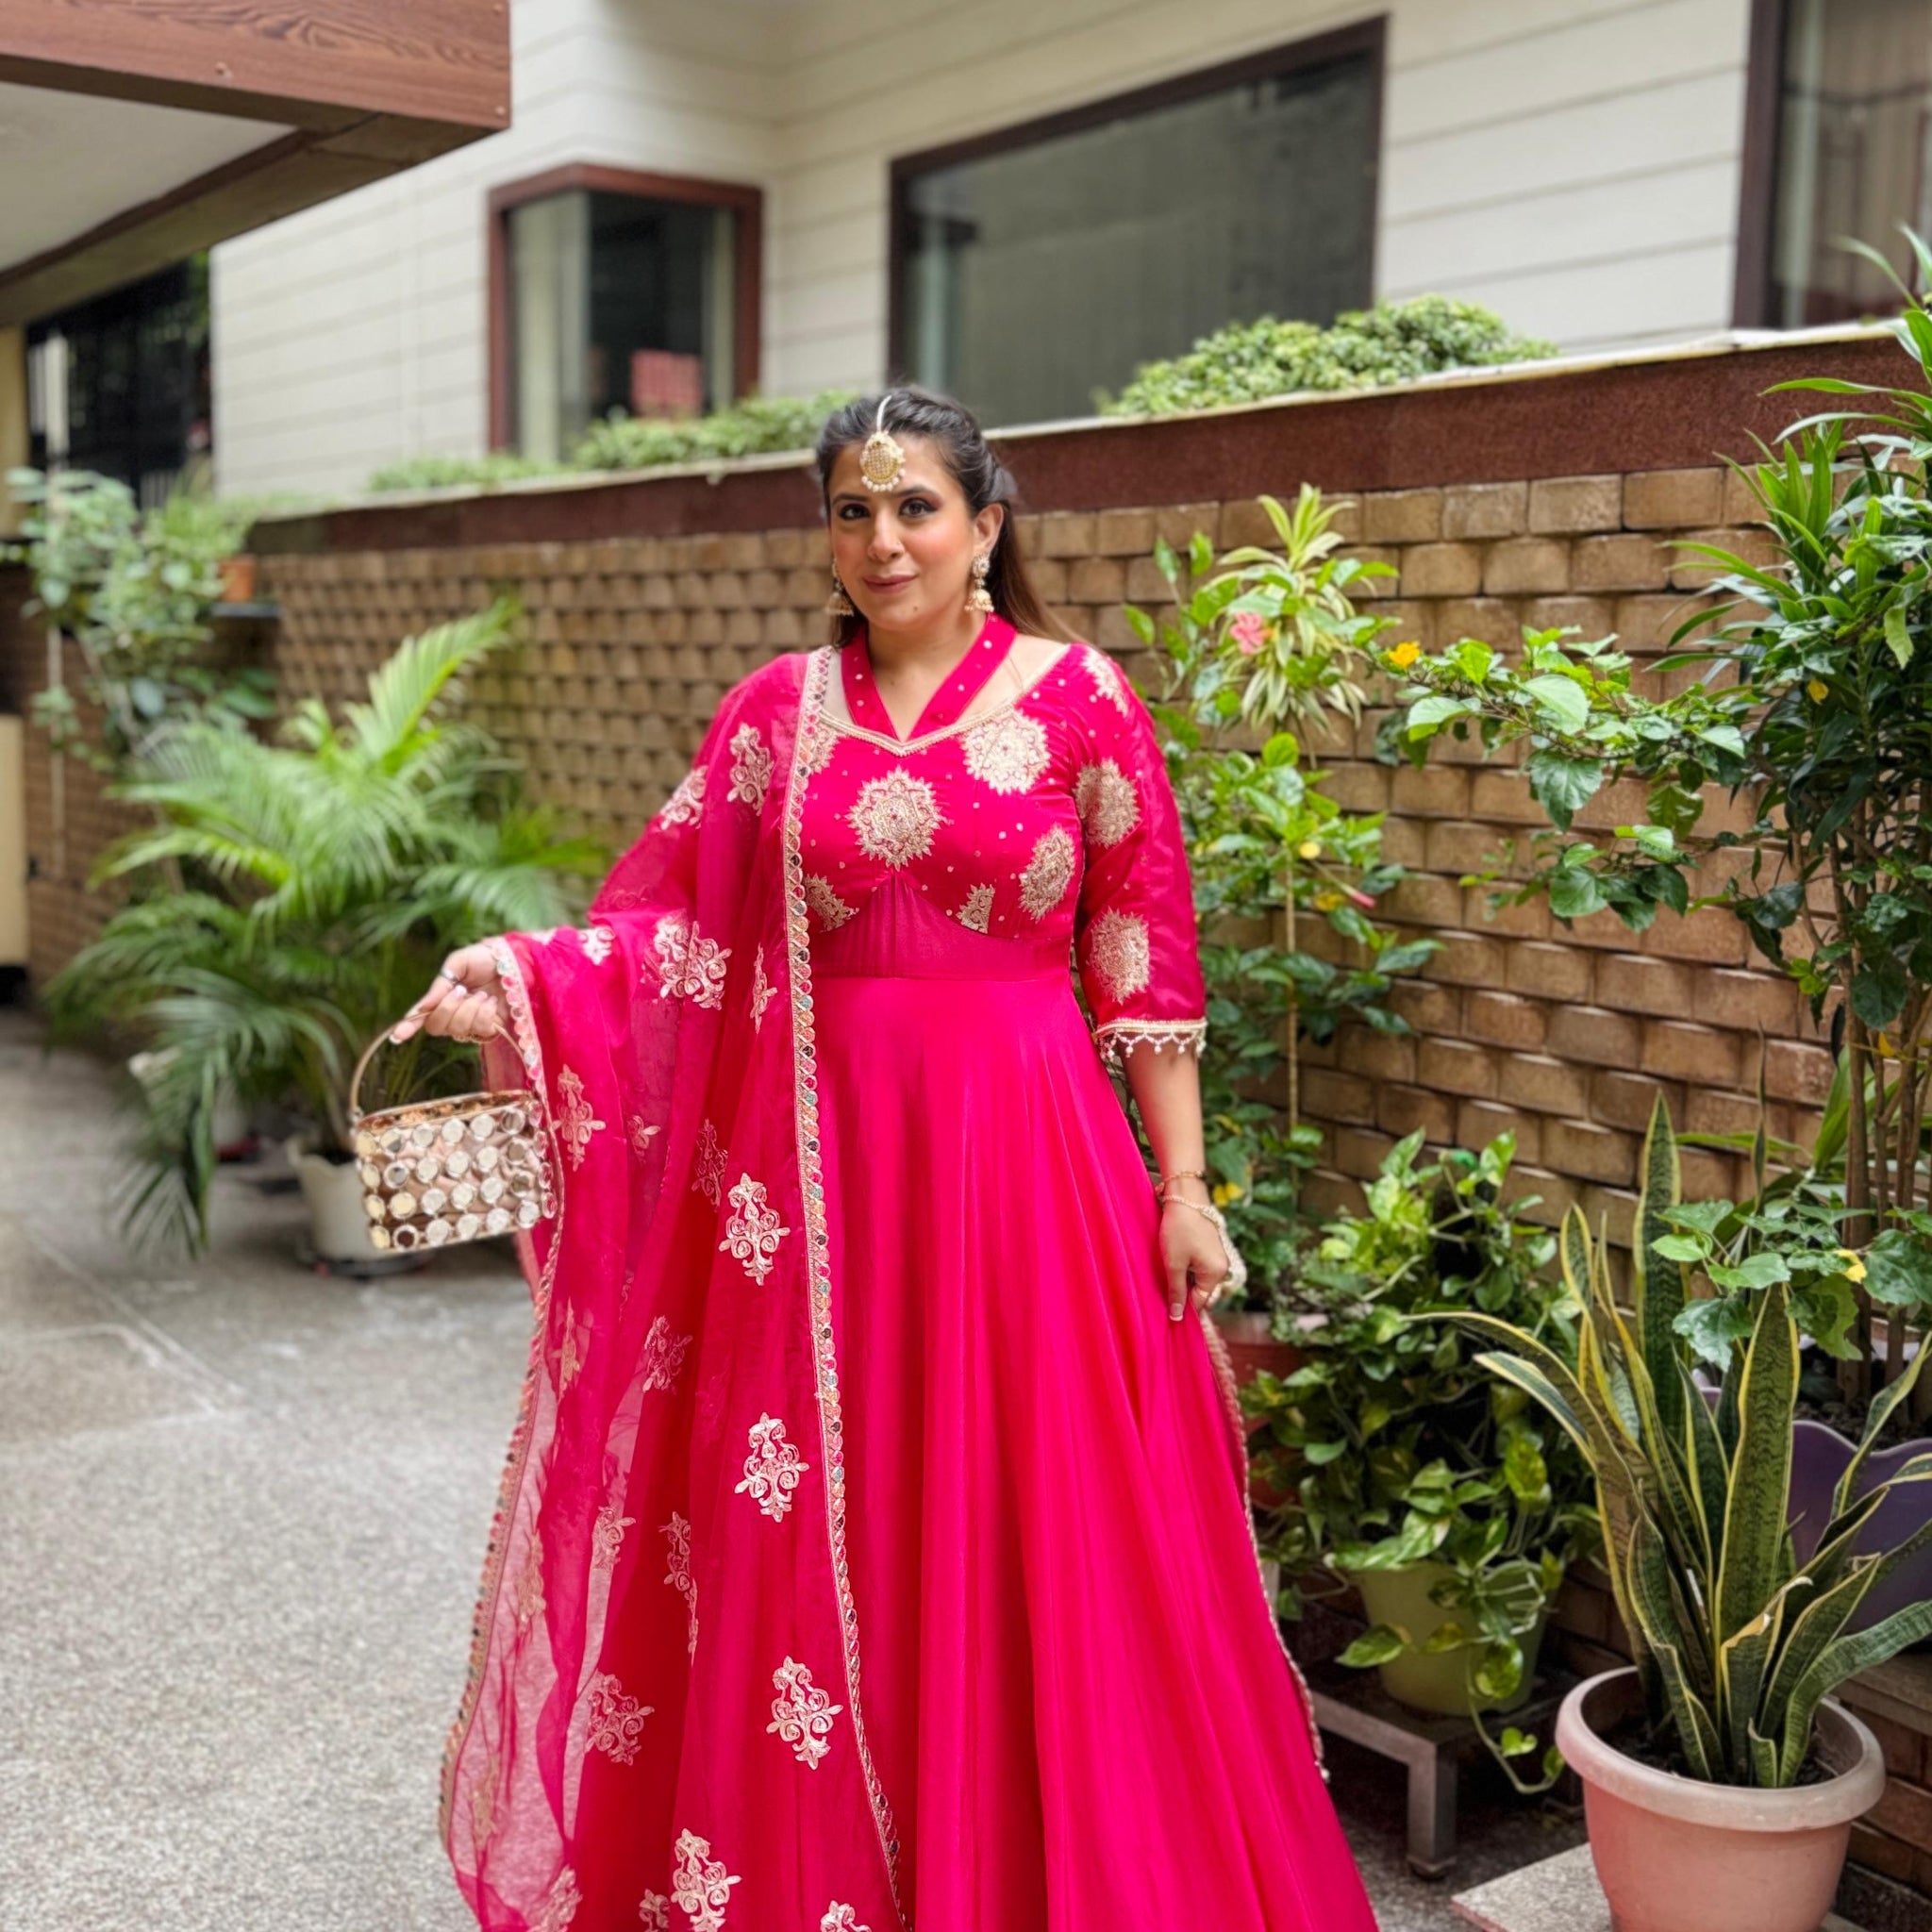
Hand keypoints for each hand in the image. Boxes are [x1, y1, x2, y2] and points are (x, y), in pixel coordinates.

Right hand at [390, 941, 507, 1044]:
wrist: (514, 960)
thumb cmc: (483, 959)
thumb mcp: (458, 962)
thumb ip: (441, 983)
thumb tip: (424, 1006)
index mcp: (442, 998)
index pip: (422, 1016)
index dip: (408, 1027)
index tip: (397, 1035)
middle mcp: (454, 1015)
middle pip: (436, 1027)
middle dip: (447, 1009)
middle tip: (462, 990)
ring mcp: (471, 1024)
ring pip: (458, 1029)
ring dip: (471, 1008)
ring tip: (483, 994)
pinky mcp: (491, 1029)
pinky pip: (480, 1030)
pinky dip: (486, 1013)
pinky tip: (492, 1002)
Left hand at [1160, 1181, 1230, 1321]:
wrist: (1185, 1197)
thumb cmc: (1179, 1230)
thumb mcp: (1173, 1263)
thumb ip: (1176, 1291)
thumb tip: (1177, 1317)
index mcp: (1215, 1273)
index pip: (1199, 1302)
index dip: (1182, 1309)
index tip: (1166, 1314)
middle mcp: (1221, 1267)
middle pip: (1201, 1292)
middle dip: (1183, 1295)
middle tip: (1162, 1296)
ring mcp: (1217, 1256)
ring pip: (1198, 1279)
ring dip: (1183, 1281)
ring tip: (1165, 1278)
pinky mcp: (1210, 1247)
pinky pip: (1199, 1267)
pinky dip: (1186, 1270)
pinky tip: (1172, 1265)